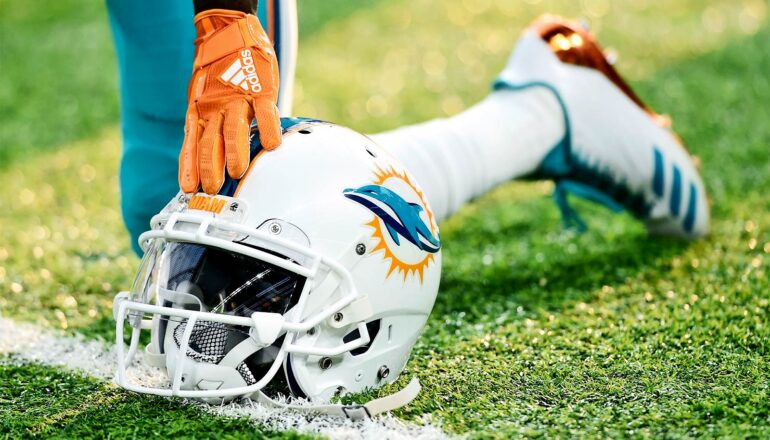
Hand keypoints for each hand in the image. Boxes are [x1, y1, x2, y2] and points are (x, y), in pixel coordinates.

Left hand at [179, 9, 280, 193]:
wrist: (228, 31)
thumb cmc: (218, 70)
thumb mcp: (201, 98)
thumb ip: (204, 125)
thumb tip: (198, 157)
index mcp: (201, 111)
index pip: (192, 144)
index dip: (190, 166)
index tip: (189, 189)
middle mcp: (216, 108)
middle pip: (211, 141)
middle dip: (210, 167)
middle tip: (213, 187)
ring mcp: (239, 99)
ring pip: (234, 129)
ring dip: (235, 152)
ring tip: (238, 171)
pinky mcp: (260, 90)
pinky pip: (265, 112)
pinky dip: (268, 129)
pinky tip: (272, 145)